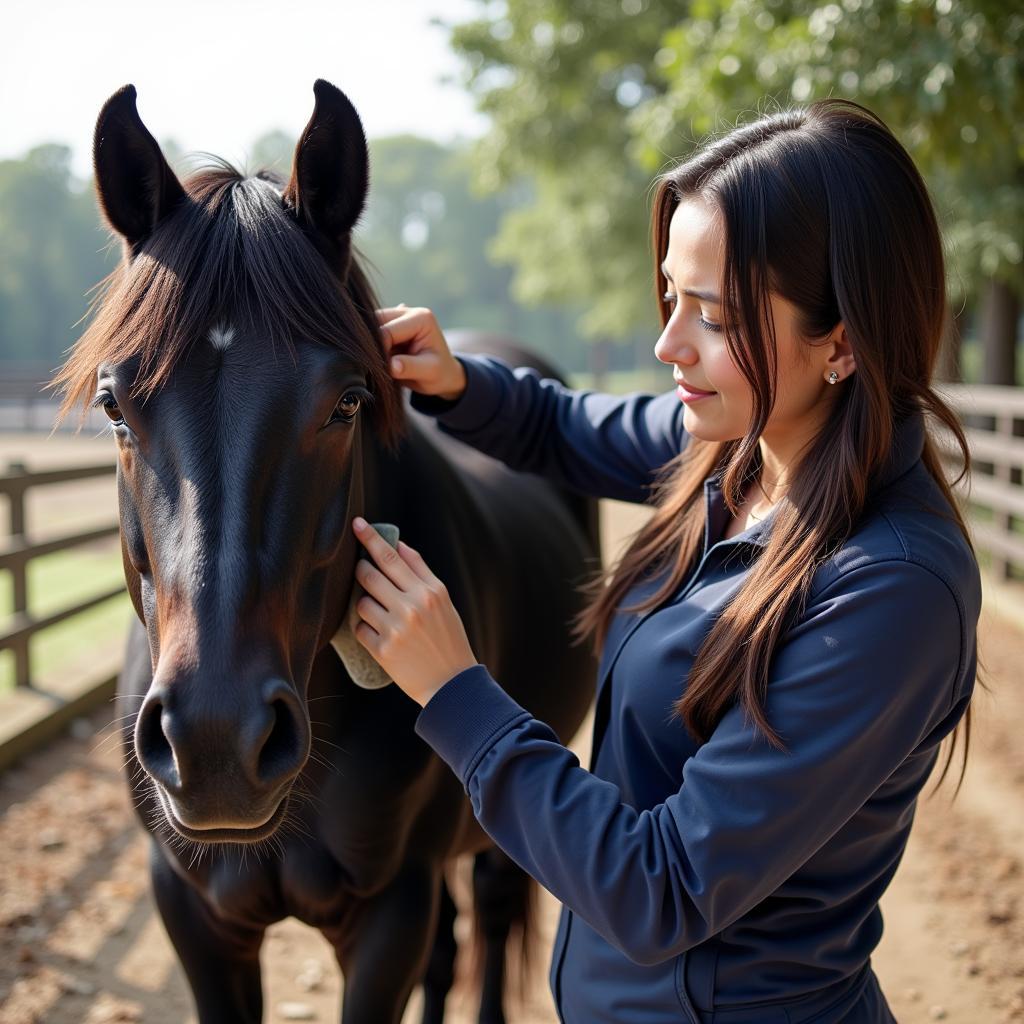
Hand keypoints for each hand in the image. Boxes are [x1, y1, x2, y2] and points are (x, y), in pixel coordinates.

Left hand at [351, 517, 477, 706]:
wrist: (451, 684)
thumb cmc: (448, 638)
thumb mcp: (443, 600)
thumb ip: (421, 572)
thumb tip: (399, 545)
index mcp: (429, 591)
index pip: (391, 556)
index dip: (370, 537)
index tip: (356, 523)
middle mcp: (412, 606)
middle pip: (369, 574)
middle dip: (361, 570)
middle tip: (364, 573)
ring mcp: (396, 629)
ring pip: (361, 602)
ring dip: (365, 604)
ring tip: (382, 614)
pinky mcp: (383, 650)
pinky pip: (359, 629)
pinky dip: (365, 629)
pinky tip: (381, 635)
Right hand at [376, 304, 467, 400]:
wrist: (443, 374)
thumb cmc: (439, 373)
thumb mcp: (429, 372)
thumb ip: (409, 367)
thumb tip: (391, 366)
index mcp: (421, 318)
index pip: (388, 330)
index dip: (380, 350)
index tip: (382, 369)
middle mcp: (408, 312)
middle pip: (376, 322)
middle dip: (374, 345)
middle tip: (380, 366)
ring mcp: (398, 316)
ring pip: (370, 326)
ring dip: (372, 345)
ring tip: (384, 363)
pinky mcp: (390, 324)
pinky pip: (372, 331)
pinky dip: (373, 345)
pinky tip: (383, 357)